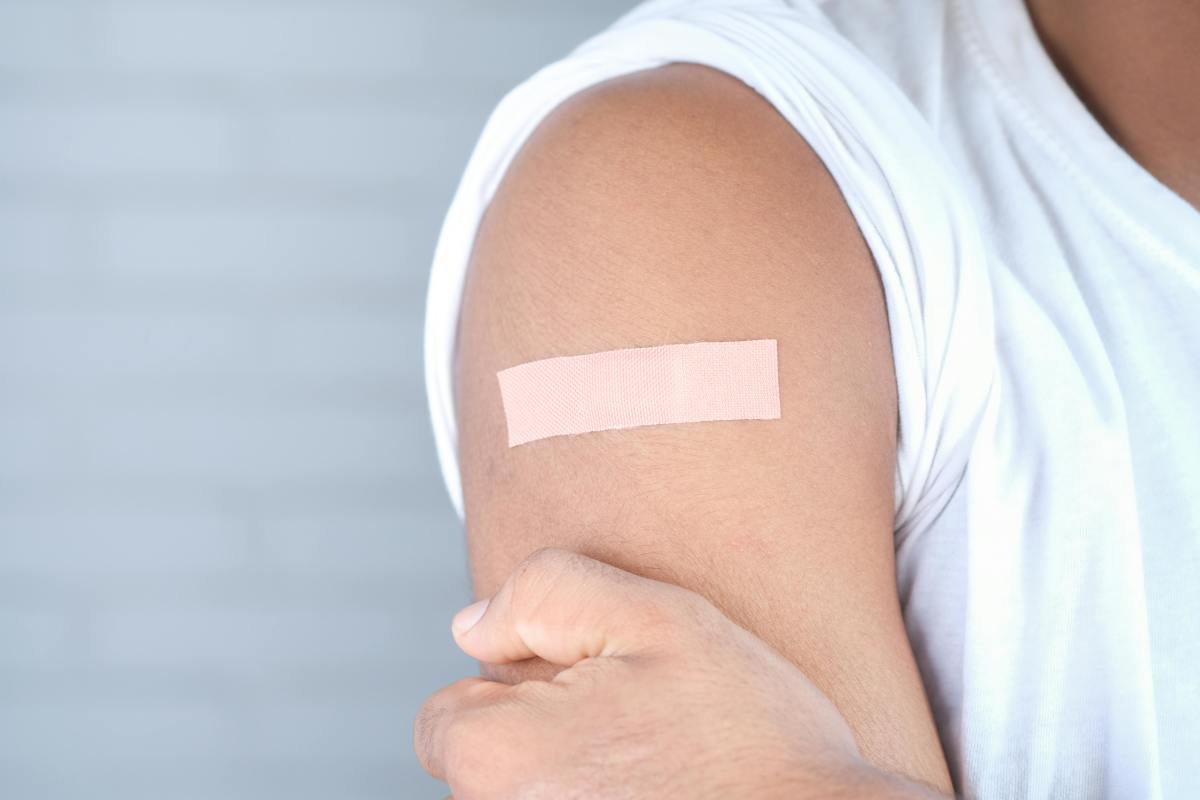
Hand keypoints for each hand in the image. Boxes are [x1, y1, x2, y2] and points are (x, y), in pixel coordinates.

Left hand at [414, 548, 936, 798]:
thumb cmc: (753, 742)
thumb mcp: (659, 617)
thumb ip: (547, 593)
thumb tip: (473, 625)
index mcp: (497, 759)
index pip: (448, 715)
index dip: (521, 687)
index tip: (594, 693)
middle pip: (488, 766)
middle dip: (543, 734)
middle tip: (637, 727)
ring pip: (532, 798)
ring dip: (576, 776)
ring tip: (656, 768)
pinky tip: (660, 795)